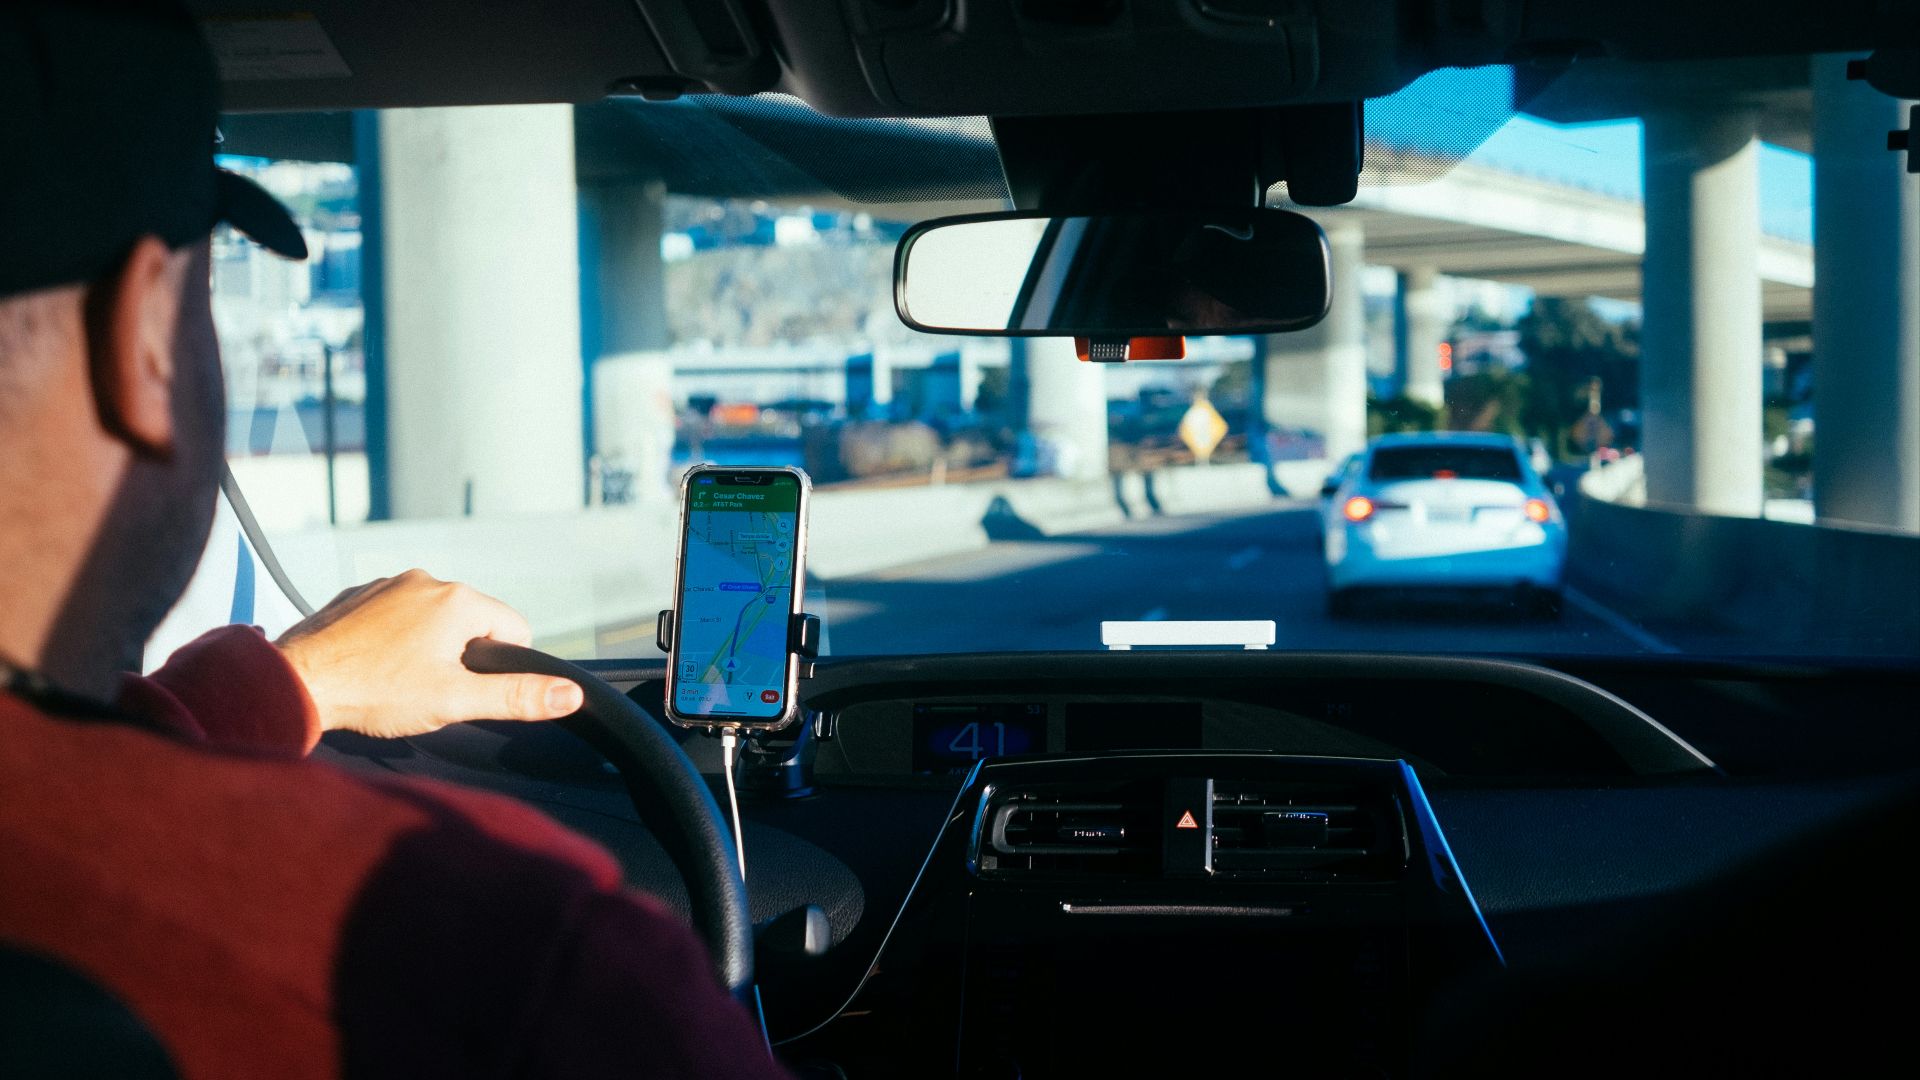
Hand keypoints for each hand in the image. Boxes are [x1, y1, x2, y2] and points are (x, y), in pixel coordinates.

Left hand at [276, 569, 584, 737]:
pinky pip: (393, 615)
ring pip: (431, 618)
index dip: (499, 668)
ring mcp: (387, 584)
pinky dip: (390, 639)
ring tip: (394, 680)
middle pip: (472, 622)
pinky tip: (371, 666)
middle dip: (459, 657)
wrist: (295, 682)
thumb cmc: (374, 692)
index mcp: (459, 600)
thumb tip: (570, 694)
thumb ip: (517, 696)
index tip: (464, 688)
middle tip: (426, 690)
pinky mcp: (356, 595)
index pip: (515, 630)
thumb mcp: (455, 701)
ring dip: (424, 646)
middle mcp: (426, 580)